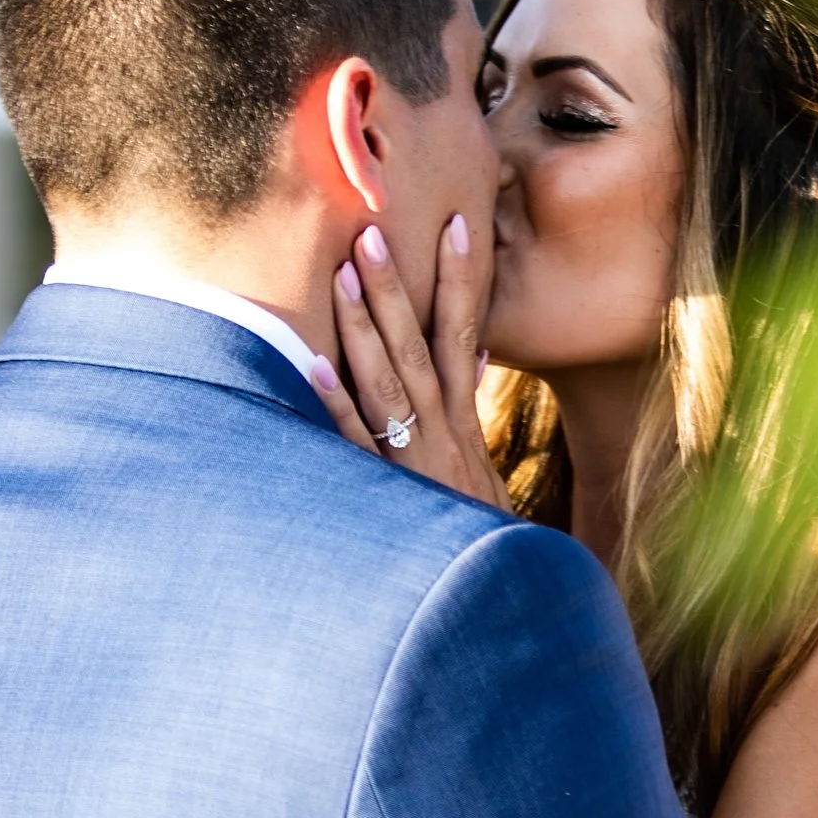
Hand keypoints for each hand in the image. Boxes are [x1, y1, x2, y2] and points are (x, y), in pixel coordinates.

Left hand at [327, 215, 508, 511]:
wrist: (505, 592)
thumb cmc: (486, 531)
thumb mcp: (487, 467)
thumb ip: (476, 406)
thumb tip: (484, 353)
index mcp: (465, 420)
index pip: (467, 333)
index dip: (461, 279)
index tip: (458, 225)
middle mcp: (444, 431)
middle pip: (420, 345)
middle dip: (398, 287)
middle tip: (372, 230)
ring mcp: (416, 459)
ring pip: (389, 382)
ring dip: (366, 327)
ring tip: (346, 274)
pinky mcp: (391, 491)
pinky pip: (358, 442)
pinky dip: (338, 403)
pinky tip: (312, 365)